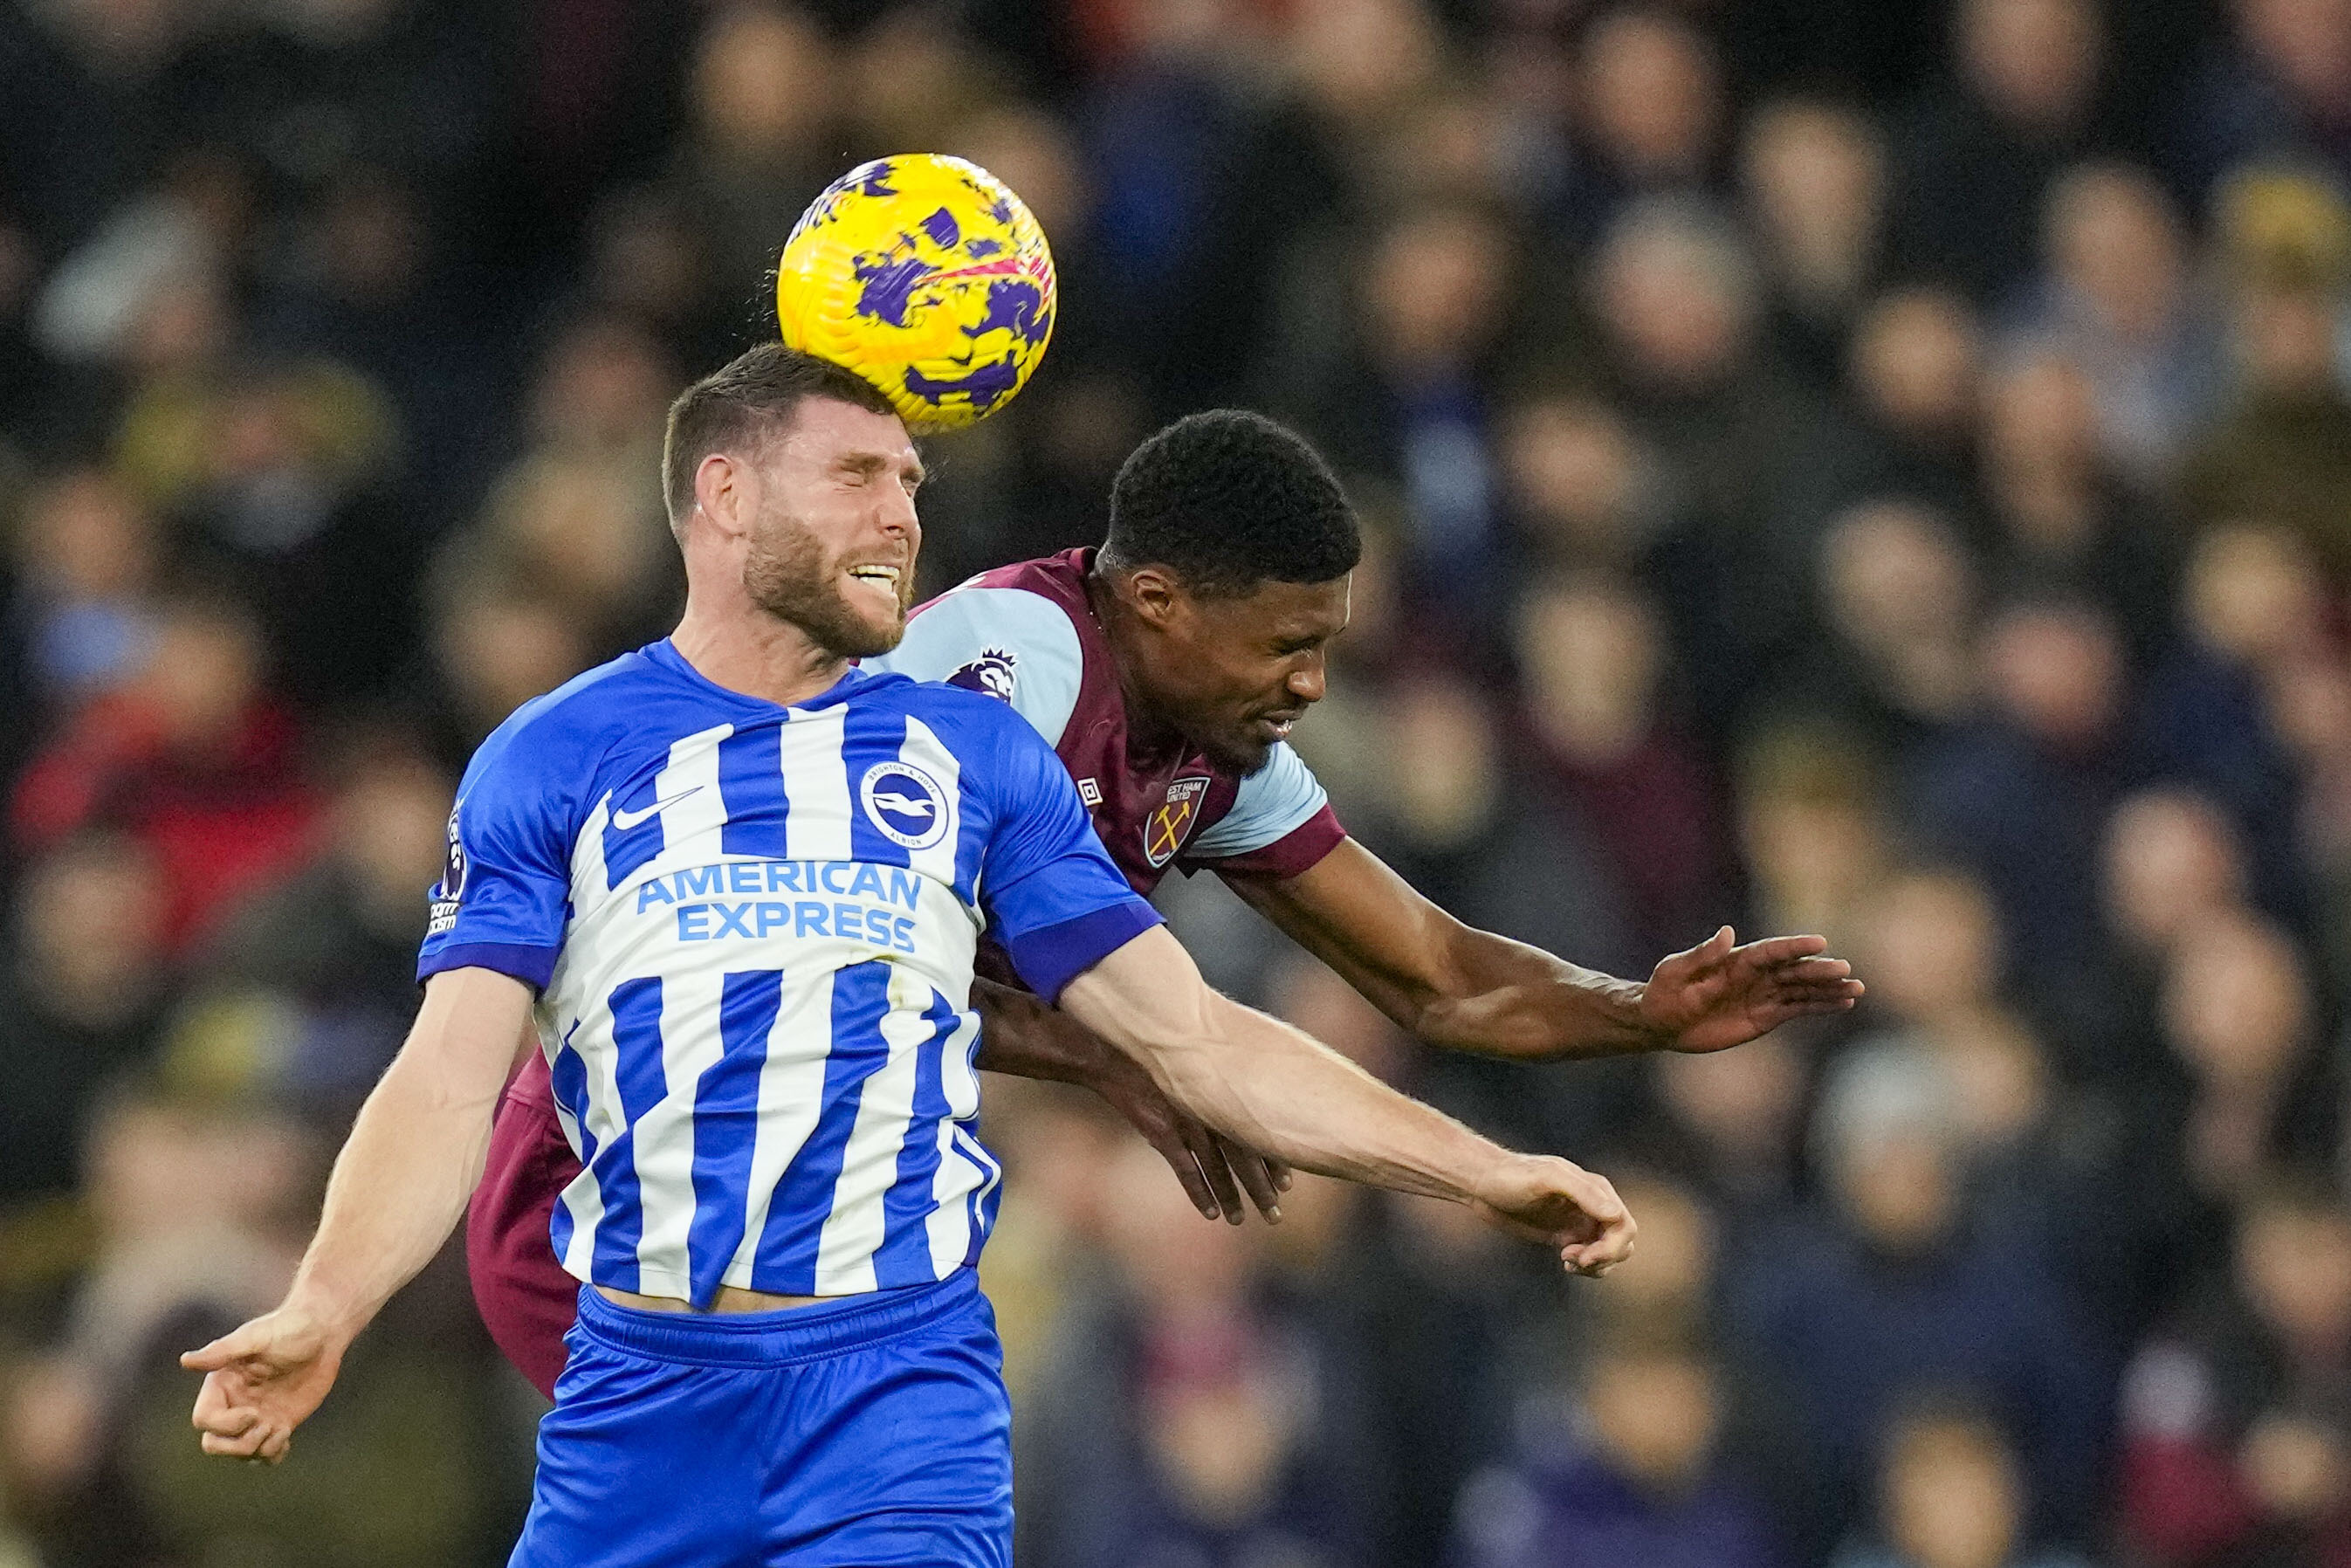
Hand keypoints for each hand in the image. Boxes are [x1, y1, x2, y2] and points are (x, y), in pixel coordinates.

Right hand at [180, 1306, 347, 1463]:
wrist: (322, 1333)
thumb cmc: (287, 1328)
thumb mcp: (256, 1336)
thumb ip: (222, 1351)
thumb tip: (185, 1361)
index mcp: (221, 1386)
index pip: (204, 1420)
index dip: (225, 1425)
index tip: (253, 1412)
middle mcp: (234, 1405)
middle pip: (214, 1444)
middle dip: (238, 1446)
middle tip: (266, 1426)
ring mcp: (256, 1417)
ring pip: (241, 1454)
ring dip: (259, 1450)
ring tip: (281, 1429)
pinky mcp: (278, 1423)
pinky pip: (266, 1454)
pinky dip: (273, 1454)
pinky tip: (286, 1433)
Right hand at [1089, 1039, 1289, 1224]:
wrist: (1120, 1045)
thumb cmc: (1166, 1043)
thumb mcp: (1203, 1055)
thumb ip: (1226, 1076)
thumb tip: (1252, 1091)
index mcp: (1229, 1089)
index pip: (1260, 1134)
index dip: (1274, 1162)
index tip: (1287, 1185)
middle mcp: (1214, 1108)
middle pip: (1244, 1157)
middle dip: (1260, 1189)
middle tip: (1274, 1216)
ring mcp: (1189, 1121)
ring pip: (1217, 1168)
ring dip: (1230, 1197)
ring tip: (1240, 1220)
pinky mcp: (1162, 1131)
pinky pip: (1185, 1169)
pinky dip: (1198, 1192)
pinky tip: (1210, 1213)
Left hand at [1469, 1154, 1636, 1275]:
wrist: (1481, 1183)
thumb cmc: (1512, 1176)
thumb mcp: (1546, 1178)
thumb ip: (1582, 1192)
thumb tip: (1614, 1214)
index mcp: (1596, 1189)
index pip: (1623, 1225)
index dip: (1611, 1247)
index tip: (1584, 1256)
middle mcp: (1592, 1205)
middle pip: (1622, 1242)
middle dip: (1604, 1257)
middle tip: (1572, 1259)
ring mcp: (1579, 1222)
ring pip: (1609, 1253)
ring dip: (1596, 1265)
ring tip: (1567, 1262)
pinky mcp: (1564, 1236)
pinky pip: (1589, 1257)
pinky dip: (1585, 1267)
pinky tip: (1565, 1264)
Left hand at [1639, 926, 1861, 1052]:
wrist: (1661, 1022)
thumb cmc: (1663, 993)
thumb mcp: (1676, 972)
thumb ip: (1703, 955)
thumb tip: (1727, 932)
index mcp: (1736, 960)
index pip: (1771, 951)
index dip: (1794, 947)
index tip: (1820, 942)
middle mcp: (1755, 975)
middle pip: (1794, 970)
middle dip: (1820, 970)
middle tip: (1847, 970)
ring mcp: (1763, 995)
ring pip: (1803, 989)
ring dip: (1829, 989)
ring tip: (1857, 988)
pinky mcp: (1766, 1016)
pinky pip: (1798, 1009)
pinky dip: (1821, 1006)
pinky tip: (1844, 1003)